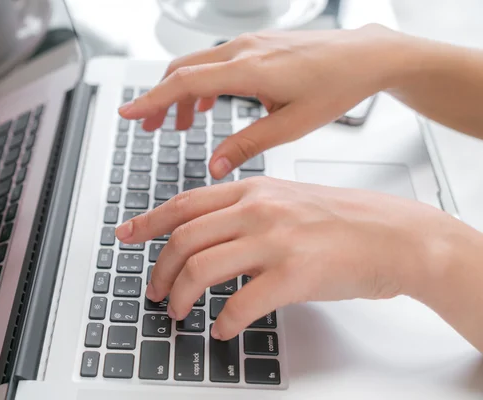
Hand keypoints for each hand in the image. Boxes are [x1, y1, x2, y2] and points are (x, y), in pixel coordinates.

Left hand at [115, 177, 473, 340]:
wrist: (396, 235)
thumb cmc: (344, 219)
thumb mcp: (287, 199)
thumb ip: (246, 210)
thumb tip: (207, 234)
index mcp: (253, 190)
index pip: (184, 204)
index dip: (147, 222)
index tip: (126, 235)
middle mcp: (258, 210)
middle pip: (184, 239)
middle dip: (159, 271)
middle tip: (156, 292)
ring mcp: (275, 240)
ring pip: (201, 269)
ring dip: (181, 297)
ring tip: (180, 313)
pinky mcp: (294, 275)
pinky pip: (240, 303)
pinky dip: (223, 321)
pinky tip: (222, 329)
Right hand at [119, 24, 406, 178]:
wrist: (365, 55)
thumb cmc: (336, 86)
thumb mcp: (290, 125)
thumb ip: (247, 145)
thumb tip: (214, 165)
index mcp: (248, 70)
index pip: (183, 82)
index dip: (150, 99)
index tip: (127, 114)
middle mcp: (243, 49)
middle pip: (182, 70)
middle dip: (159, 99)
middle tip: (147, 127)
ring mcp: (249, 44)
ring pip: (197, 65)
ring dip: (181, 93)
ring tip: (179, 125)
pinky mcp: (257, 45)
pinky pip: (216, 62)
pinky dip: (202, 84)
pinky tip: (209, 105)